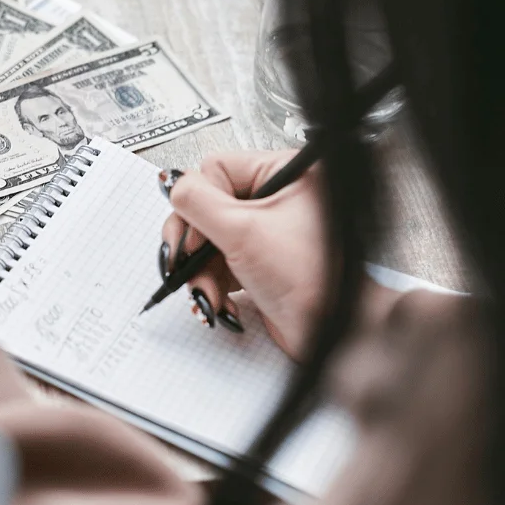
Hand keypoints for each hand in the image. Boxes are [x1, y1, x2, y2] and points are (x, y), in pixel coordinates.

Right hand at [160, 151, 326, 359]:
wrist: (333, 334)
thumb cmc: (312, 281)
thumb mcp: (242, 232)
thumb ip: (197, 202)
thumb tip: (171, 183)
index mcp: (285, 174)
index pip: (216, 169)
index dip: (199, 203)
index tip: (197, 237)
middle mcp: (277, 197)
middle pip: (207, 206)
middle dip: (194, 243)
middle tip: (186, 262)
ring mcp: (267, 230)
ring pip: (208, 238)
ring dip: (200, 270)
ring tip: (208, 294)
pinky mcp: (260, 260)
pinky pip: (218, 262)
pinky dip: (212, 283)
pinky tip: (217, 302)